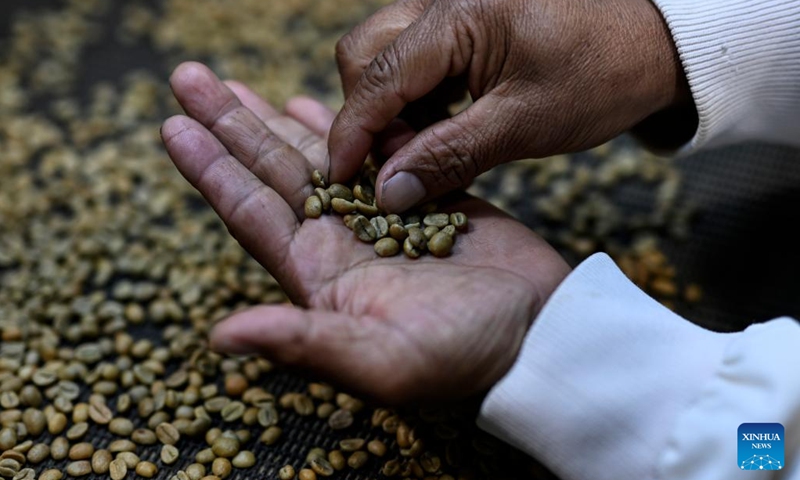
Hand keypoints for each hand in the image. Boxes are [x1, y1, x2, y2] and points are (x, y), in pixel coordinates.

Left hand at [161, 62, 569, 402]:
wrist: (537, 336)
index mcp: (321, 276)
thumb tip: (221, 337)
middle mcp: (340, 245)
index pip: (252, 214)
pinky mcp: (421, 198)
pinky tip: (315, 103)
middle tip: (190, 80)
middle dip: (230, 125)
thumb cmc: (466, 357)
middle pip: (272, 173)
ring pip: (316, 157)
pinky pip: (372, 153)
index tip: (173, 126)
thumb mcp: (383, 361)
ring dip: (274, 119)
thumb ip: (305, 344)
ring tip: (235, 84)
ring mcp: (380, 219)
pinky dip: (344, 126)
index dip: (211, 170)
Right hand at [329, 0, 693, 211]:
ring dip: (390, 110)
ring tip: (424, 152)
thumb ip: (448, 156)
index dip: (351, 133)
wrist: (651, 41)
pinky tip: (441, 128)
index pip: (376, 77)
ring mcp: (449, 10)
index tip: (339, 179)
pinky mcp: (460, 25)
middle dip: (367, 115)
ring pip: (384, 57)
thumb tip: (388, 192)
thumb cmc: (599, 75)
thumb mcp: (523, 125)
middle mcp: (441, 2)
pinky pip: (413, 59)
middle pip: (364, 56)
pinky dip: (414, 99)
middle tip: (397, 166)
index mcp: (458, 17)